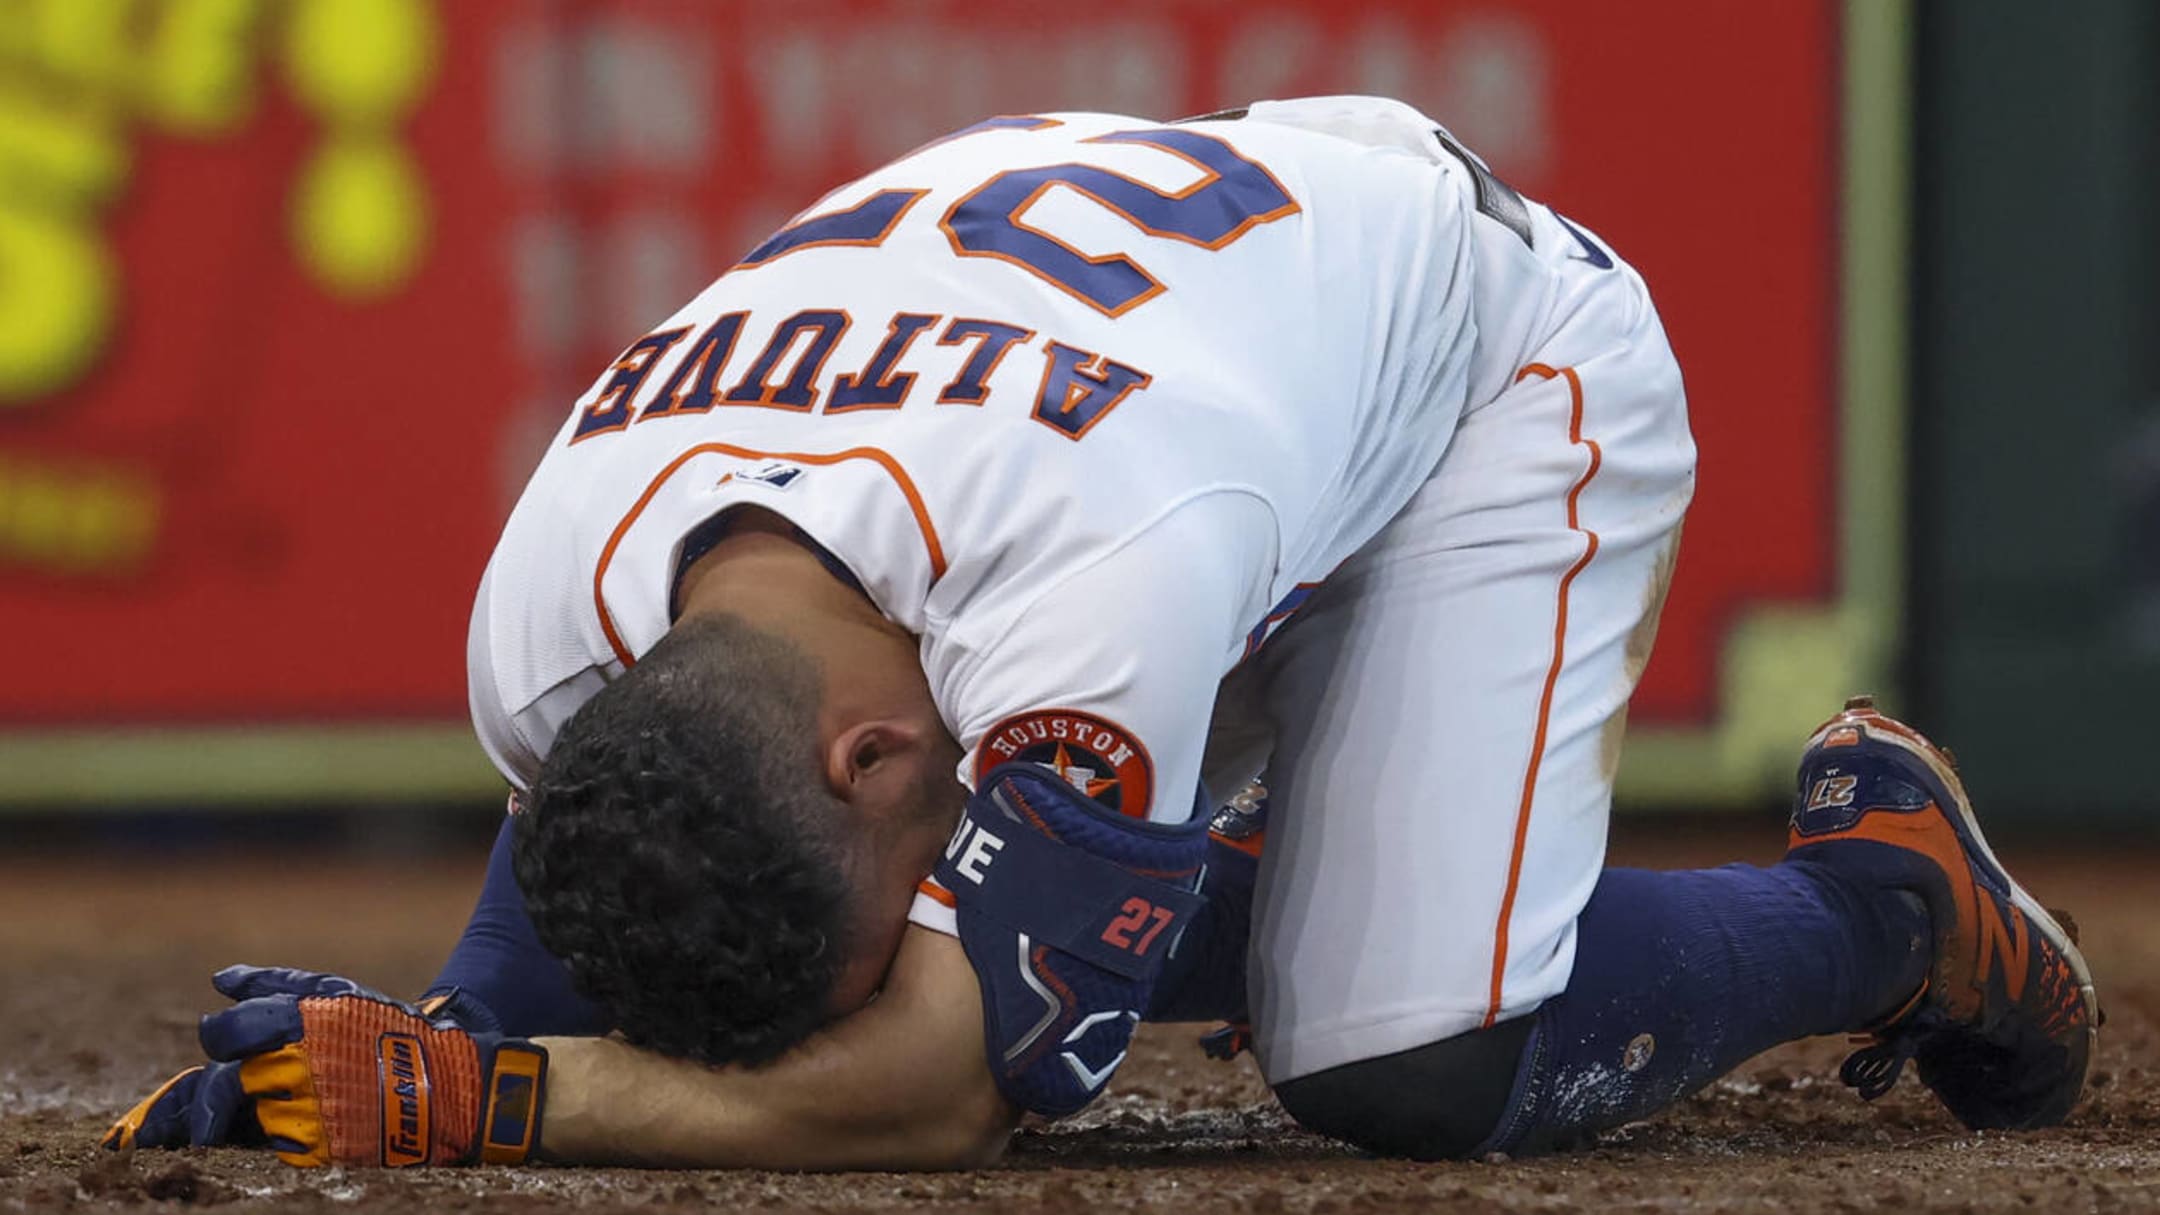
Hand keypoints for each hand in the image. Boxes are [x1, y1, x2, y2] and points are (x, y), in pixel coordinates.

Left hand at [104, 965, 546, 1167]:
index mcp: (301, 1020)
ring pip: (241, 1119)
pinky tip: (290, 1132)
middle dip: (193, 1105)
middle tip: (170, 1120)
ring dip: (232, 1121)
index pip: (224, 1033)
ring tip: (236, 1122)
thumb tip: (219, 979)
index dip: (217, 1039)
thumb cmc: (395, 1034)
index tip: (219, 1043)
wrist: (456, 1088)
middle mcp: (296, 1064)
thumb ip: (278, 984)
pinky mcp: (318, 1150)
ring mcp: (305, 1110)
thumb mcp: (342, 996)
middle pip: (219, 1086)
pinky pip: (273, 1147)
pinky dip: (273, 1141)